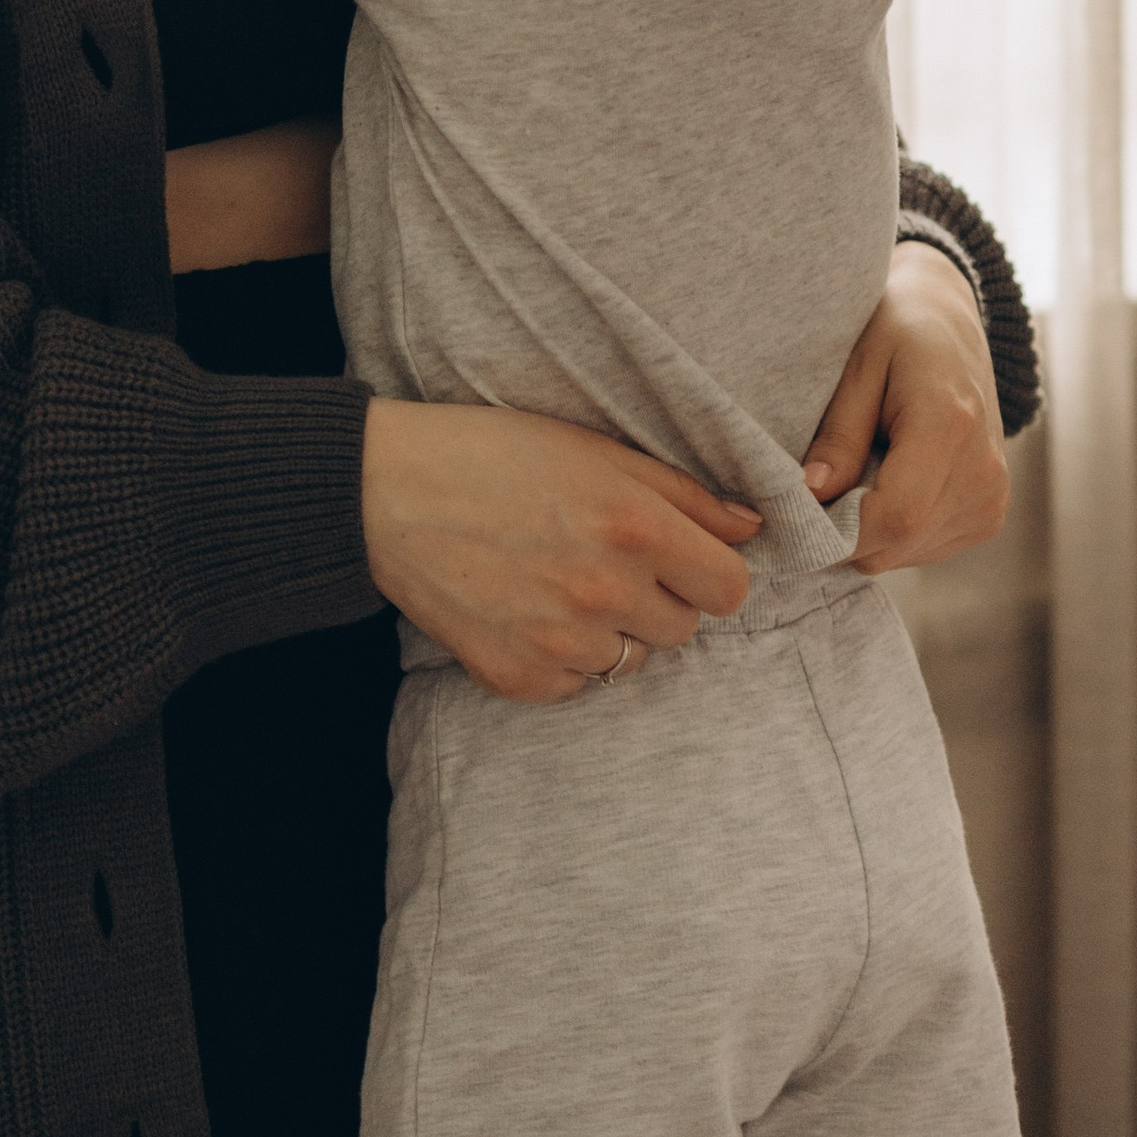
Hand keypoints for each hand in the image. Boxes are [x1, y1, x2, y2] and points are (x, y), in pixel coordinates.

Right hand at [362, 401, 759, 701]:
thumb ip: (683, 493)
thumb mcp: (595, 450)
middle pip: (683, 630)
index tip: (679, 559)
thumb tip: (753, 526)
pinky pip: (575, 687)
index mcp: (634, 526)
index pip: (729, 589)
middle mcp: (605, 591)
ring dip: (608, 632)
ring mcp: (560, 641)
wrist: (382, 492)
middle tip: (601, 561)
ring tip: (555, 583)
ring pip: (629, 662)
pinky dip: (560, 661)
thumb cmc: (491, 455)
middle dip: (657, 600)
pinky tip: (526, 612)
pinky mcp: (516, 677)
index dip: (708, 572)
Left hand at [803, 240, 1009, 572]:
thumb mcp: (858, 367)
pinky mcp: (989, 515)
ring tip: (860, 470)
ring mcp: (991, 498)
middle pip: (895, 544)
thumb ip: (838, 436)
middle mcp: (983, 472)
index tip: (795, 511)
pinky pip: (921, 549)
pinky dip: (891, 530)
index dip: (837, 531)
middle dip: (842, 531)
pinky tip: (888, 481)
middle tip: (818, 485)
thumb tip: (809, 496)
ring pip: (903, 554)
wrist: (954, 325)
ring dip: (867, 531)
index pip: (894, 518)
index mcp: (950, 425)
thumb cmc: (899, 332)